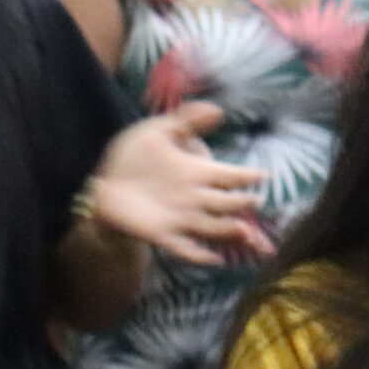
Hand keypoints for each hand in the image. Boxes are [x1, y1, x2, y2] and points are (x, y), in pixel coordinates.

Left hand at [90, 102, 270, 264]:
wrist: (106, 186)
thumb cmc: (133, 157)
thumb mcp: (156, 132)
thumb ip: (185, 120)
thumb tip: (217, 109)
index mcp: (197, 173)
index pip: (230, 175)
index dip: (246, 176)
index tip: (262, 175)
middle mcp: (194, 198)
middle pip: (228, 204)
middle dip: (243, 204)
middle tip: (256, 203)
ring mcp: (180, 218)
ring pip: (214, 227)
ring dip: (230, 230)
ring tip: (244, 232)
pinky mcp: (163, 234)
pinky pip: (186, 248)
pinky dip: (200, 255)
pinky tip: (214, 258)